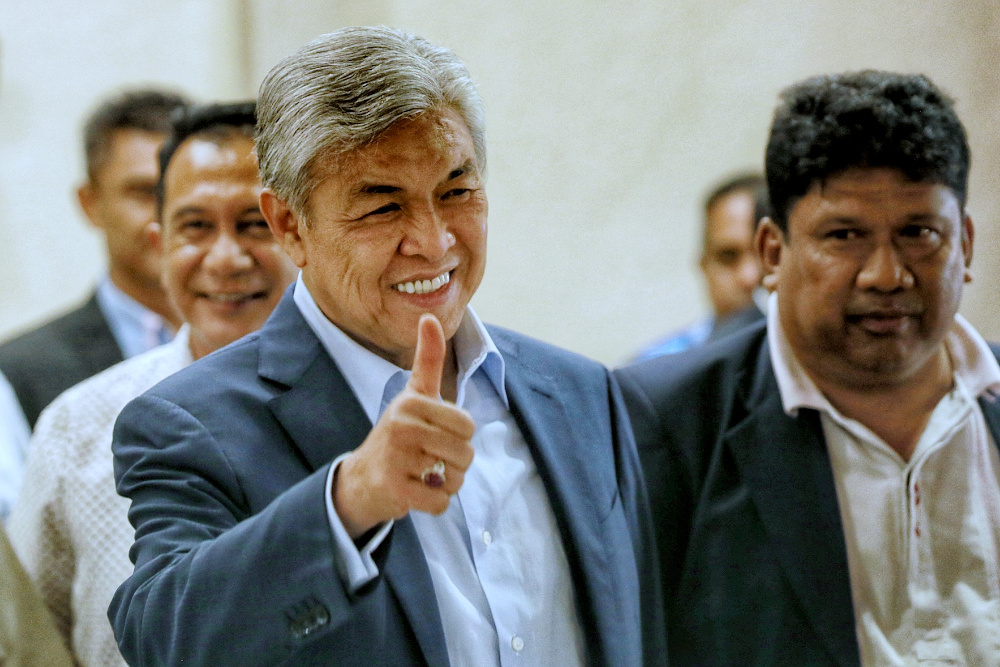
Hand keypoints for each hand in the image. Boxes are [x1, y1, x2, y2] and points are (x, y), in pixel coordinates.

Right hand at [333, 313, 475, 537]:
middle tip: (430, 459)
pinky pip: (440, 502)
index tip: (437, 435)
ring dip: (446, 484)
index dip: (460, 436)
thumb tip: (430, 317)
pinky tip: (416, 491)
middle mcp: (401, 426)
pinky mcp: (393, 488)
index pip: (467, 425)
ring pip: (455, 479)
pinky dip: (434, 502)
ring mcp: (395, 457)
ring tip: (423, 474)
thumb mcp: (414, 395)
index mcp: (411, 402)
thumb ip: (427, 359)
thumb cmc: (399, 433)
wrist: (363, 477)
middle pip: (466, 453)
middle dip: (455, 463)